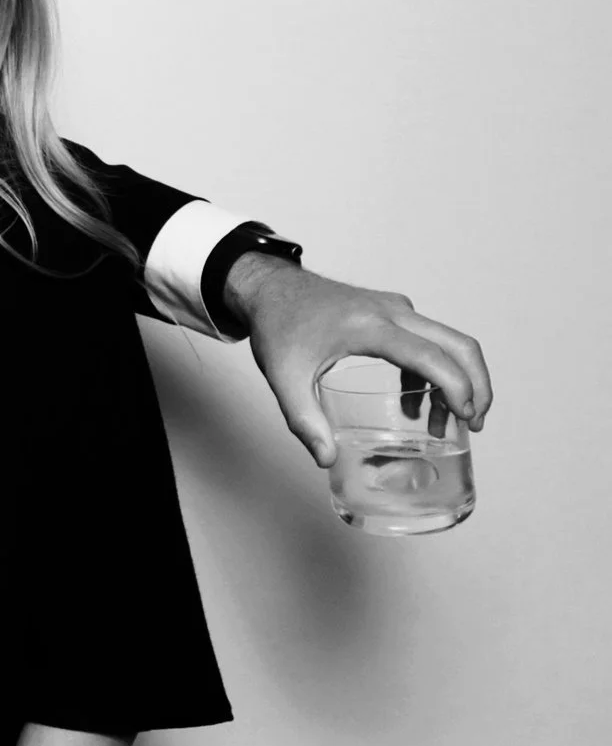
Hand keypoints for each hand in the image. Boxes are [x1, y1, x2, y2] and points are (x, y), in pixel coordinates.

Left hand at [230, 256, 491, 466]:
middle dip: (476, 386)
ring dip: (454, 383)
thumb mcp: (284, 377)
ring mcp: (394, 308)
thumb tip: (326, 459)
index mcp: (369, 326)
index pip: (430, 355)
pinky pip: (427, 342)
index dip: (457, 387)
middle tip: (473, 424)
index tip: (467, 418)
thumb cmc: (276, 325)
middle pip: (457, 344)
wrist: (268, 286)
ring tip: (441, 427)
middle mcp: (391, 311)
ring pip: (447, 343)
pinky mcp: (391, 311)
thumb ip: (304, 420)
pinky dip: (432, 373)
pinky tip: (413, 407)